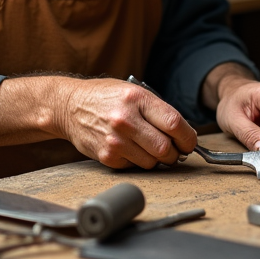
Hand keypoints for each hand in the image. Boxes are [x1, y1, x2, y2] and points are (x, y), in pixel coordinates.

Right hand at [56, 78, 196, 168]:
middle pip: (165, 148)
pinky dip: (138, 161)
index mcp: (136, 99)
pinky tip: (131, 148)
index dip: (188, 137)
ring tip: (149, 146)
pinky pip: (135, 166)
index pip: (174, 124)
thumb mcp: (134, 92)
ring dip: (157, 159)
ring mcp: (115, 140)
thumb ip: (159, 111)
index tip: (189, 142)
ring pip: (152, 162)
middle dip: (175, 152)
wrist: (70, 106)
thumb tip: (184, 134)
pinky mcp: (107, 156)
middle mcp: (125, 120)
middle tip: (173, 149)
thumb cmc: (106, 97)